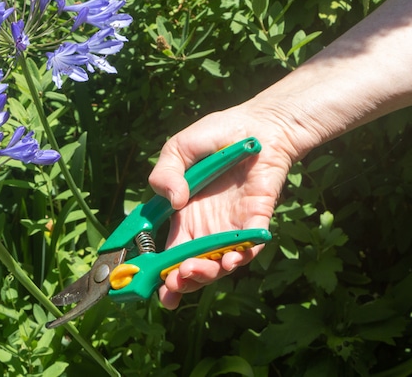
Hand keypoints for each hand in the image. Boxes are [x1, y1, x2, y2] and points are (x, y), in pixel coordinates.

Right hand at [148, 105, 296, 308]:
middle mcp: (207, 227)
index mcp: (184, 216)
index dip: (161, 272)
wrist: (258, 125)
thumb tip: (173, 201)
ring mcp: (233, 226)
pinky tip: (231, 260)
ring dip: (208, 273)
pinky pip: (250, 246)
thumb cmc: (217, 135)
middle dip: (184, 281)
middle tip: (175, 281)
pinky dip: (241, 256)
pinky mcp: (257, 220)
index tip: (153, 285)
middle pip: (194, 265)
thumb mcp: (178, 149)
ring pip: (220, 263)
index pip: (170, 252)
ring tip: (195, 269)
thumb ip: (164, 173)